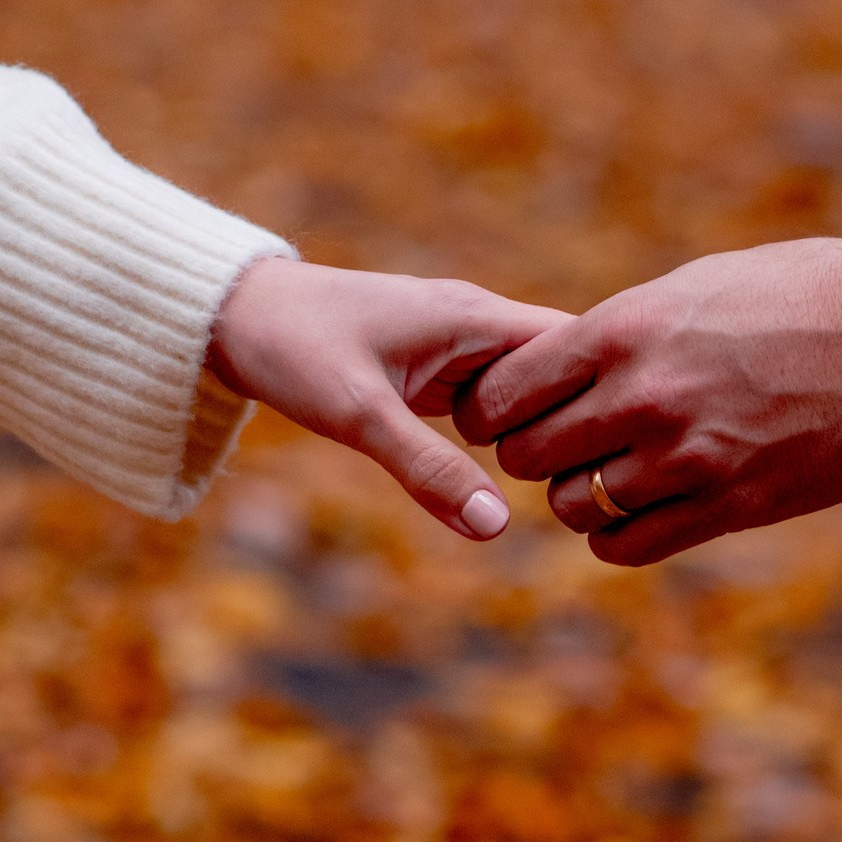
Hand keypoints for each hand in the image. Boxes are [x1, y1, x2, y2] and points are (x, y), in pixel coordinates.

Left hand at [209, 257, 567, 538]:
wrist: (229, 317)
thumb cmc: (291, 349)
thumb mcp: (358, 416)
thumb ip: (428, 470)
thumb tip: (495, 525)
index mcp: (475, 316)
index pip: (576, 344)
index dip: (600, 394)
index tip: (612, 451)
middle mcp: (477, 324)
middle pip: (563, 371)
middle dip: (579, 421)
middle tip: (593, 482)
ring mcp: (459, 348)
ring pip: (533, 391)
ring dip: (546, 432)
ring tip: (568, 485)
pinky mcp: (437, 371)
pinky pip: (497, 402)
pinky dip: (512, 434)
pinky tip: (523, 474)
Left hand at [454, 227, 841, 563]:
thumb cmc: (809, 294)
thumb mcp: (701, 287)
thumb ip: (626, 329)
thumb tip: (567, 359)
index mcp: (626, 330)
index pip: (503, 391)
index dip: (494, 409)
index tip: (516, 411)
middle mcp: (643, 396)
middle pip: (525, 455)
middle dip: (534, 454)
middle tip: (565, 446)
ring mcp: (685, 457)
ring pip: (573, 506)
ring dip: (581, 497)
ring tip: (613, 474)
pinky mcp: (729, 505)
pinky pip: (627, 546)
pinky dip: (617, 535)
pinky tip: (640, 511)